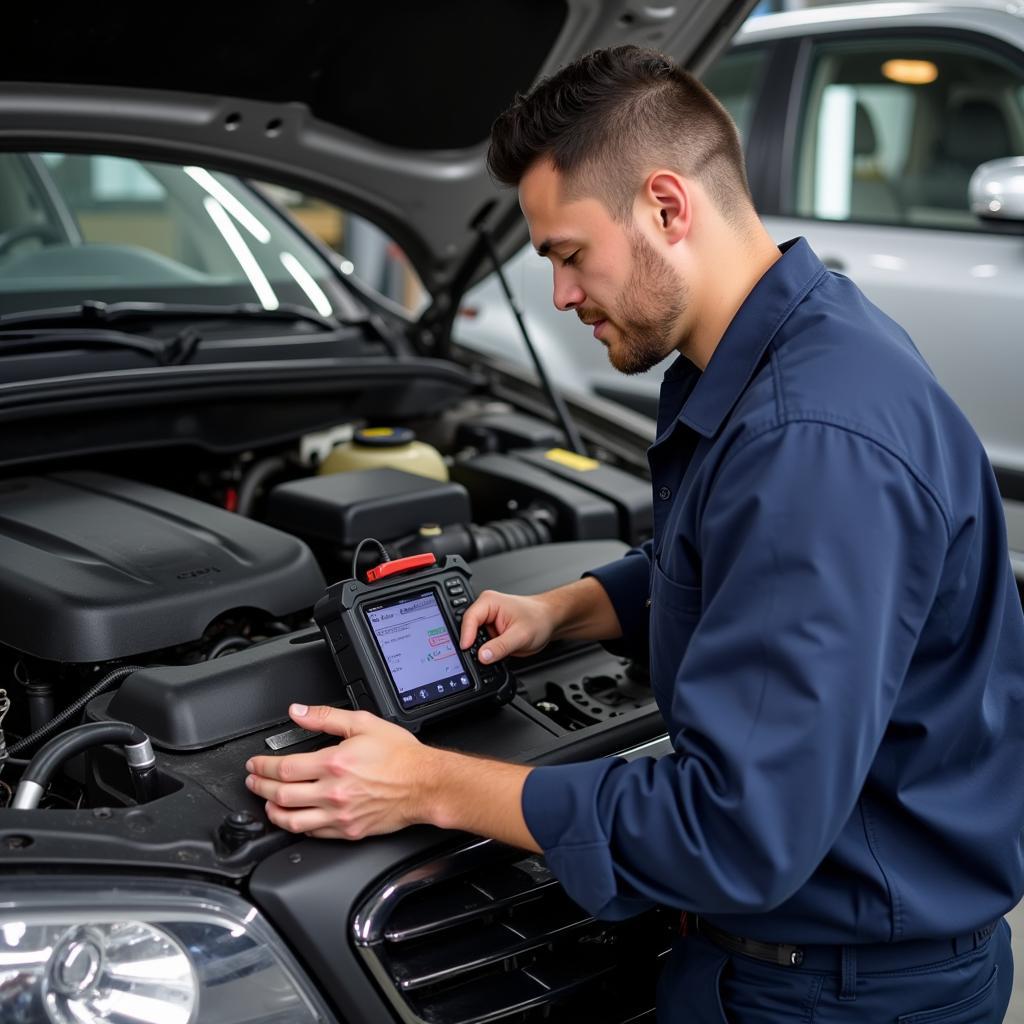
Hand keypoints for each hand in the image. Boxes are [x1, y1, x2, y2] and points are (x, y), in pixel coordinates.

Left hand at [245, 703, 432, 839]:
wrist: (425, 783)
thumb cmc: (400, 756)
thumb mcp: (363, 723)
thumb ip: (325, 717)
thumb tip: (298, 712)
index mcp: (334, 763)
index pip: (283, 768)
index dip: (262, 766)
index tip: (255, 763)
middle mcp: (333, 792)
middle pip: (281, 795)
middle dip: (260, 787)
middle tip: (253, 781)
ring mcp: (339, 815)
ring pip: (291, 821)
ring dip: (272, 812)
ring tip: (266, 804)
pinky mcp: (348, 831)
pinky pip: (313, 833)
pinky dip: (297, 826)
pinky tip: (294, 818)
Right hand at [459, 589, 557, 663]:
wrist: (548, 622)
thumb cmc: (538, 619)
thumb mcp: (521, 635)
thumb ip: (500, 646)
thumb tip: (483, 656)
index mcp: (489, 601)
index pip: (469, 618)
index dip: (466, 635)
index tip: (466, 649)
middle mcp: (485, 610)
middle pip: (467, 629)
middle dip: (471, 645)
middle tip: (477, 658)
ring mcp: (486, 623)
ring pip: (473, 640)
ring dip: (478, 650)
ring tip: (490, 656)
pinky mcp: (489, 634)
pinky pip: (480, 646)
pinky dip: (484, 653)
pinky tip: (492, 656)